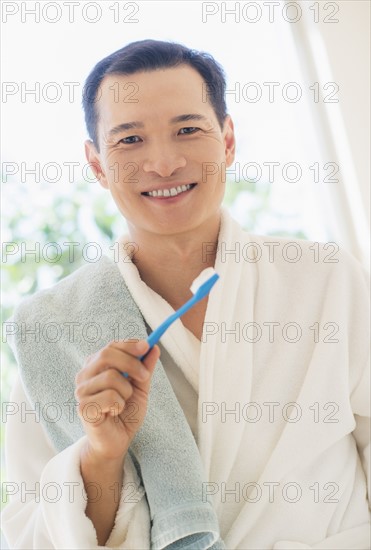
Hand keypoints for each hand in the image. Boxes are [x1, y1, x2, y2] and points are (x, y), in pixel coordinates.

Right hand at [75, 339, 159, 461]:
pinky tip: (114, 413)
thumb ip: (145, 368)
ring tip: (123, 403)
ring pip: (111, 377)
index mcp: (97, 366)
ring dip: (126, 391)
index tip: (146, 346)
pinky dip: (119, 405)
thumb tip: (154, 348)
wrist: (117, 442)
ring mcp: (81, 391)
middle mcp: (85, 375)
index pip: (111, 346)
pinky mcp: (83, 407)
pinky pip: (110, 397)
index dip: (129, 345)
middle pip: (107, 355)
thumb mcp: (140, 387)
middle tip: (144, 377)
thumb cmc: (126, 412)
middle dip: (132, 363)